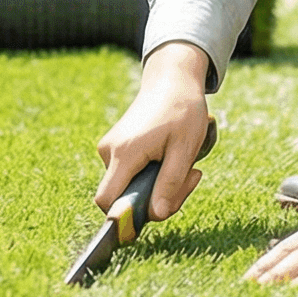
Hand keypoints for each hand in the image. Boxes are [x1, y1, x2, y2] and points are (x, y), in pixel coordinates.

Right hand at [92, 42, 213, 221]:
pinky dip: (152, 176)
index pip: (108, 200)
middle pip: (122, 197)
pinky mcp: (116, 148)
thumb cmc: (182, 111)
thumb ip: (170, 184)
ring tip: (185, 166)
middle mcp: (109, 152)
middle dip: (155, 200)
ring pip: (128, 187)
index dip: (125, 216)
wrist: (172, 80)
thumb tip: (157, 216)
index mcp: (124, 153)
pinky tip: (172, 160)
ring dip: (158, 187)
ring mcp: (110, 149)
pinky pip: (130, 175)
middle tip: (190, 180)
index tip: (156, 212)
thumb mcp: (184, 150)